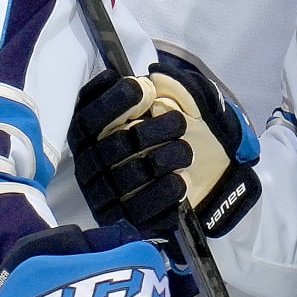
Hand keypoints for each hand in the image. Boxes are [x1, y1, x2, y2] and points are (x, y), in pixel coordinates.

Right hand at [70, 59, 261, 237]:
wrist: (207, 175)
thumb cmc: (179, 133)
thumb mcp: (180, 101)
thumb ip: (170, 84)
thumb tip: (156, 76)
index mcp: (91, 133)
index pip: (89, 116)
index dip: (113, 102)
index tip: (143, 90)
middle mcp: (91, 164)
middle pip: (115, 143)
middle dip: (153, 130)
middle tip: (180, 124)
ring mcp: (106, 195)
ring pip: (132, 174)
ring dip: (167, 157)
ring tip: (186, 151)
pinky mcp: (126, 219)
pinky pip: (143, 208)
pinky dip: (167, 190)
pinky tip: (182, 179)